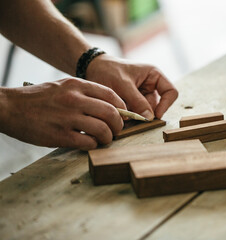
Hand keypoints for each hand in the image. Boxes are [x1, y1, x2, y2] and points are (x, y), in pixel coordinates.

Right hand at [0, 78, 124, 149]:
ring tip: (105, 139)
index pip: (111, 95)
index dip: (123, 107)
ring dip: (108, 137)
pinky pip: (88, 142)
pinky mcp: (60, 135)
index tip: (124, 115)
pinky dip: (93, 145)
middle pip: (111, 113)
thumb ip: (85, 93)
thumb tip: (109, 106)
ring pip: (102, 129)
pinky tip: (90, 143)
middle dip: (119, 125)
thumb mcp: (63, 86)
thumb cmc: (38, 98)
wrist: (9, 107)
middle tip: (117, 130)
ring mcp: (67, 118)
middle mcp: (74, 99)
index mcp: (77, 85)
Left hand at [86, 55, 177, 119]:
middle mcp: (151, 85)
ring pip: (145, 111)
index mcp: (154, 75)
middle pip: (156, 105)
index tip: (155, 116)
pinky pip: (136, 113)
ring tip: (120, 109)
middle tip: (130, 116)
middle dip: (144, 112)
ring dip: (134, 114)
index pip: (171, 92)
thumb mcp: (123, 85)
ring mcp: (142, 94)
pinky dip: (128, 114)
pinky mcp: (133, 102)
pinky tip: (118, 110)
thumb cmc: (108, 70)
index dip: (166, 104)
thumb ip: (137, 101)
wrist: (92, 69)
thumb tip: (149, 118)